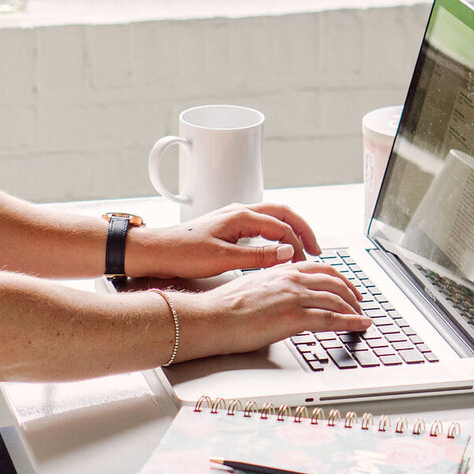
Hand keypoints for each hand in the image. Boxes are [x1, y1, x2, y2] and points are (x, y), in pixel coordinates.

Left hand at [128, 203, 321, 278]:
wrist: (157, 251)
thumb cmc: (184, 253)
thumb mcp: (223, 259)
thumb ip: (258, 255)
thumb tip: (288, 251)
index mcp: (241, 216)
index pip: (282, 227)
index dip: (298, 244)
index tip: (306, 262)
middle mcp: (239, 211)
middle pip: (283, 213)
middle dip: (303, 230)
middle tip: (317, 249)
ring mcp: (233, 217)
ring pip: (272, 217)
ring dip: (291, 230)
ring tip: (303, 248)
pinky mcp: (228, 226)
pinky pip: (261, 224)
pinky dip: (276, 234)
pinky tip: (278, 248)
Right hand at [172, 259, 370, 359]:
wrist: (212, 317)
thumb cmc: (225, 306)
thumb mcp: (255, 287)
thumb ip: (276, 288)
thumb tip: (285, 298)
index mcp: (282, 270)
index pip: (321, 268)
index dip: (340, 278)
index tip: (347, 287)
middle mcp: (292, 279)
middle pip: (335, 281)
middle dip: (352, 293)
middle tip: (359, 303)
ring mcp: (295, 297)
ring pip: (338, 299)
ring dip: (355, 308)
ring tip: (362, 316)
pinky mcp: (295, 317)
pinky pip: (333, 319)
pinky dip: (352, 322)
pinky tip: (361, 325)